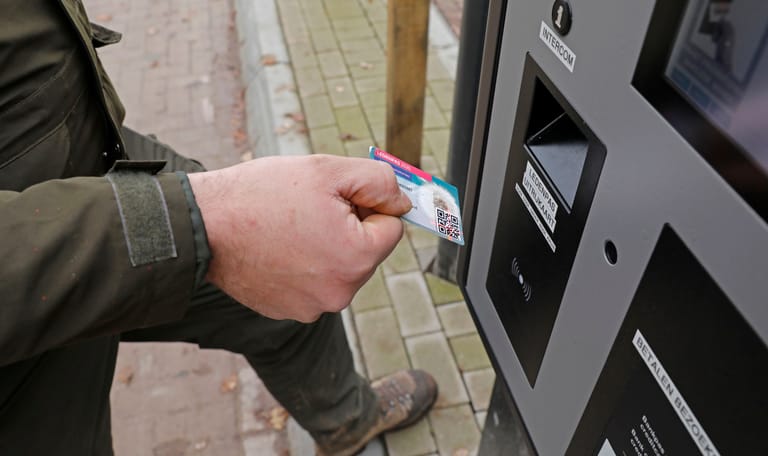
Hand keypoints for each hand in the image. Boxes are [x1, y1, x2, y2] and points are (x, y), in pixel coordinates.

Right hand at [188, 154, 410, 321]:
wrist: (203, 225)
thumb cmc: (263, 194)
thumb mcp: (329, 170)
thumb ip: (380, 183)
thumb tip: (403, 203)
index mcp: (357, 258)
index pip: (391, 227)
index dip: (367, 205)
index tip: (336, 198)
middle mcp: (340, 293)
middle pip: (366, 251)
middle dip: (348, 228)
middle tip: (308, 210)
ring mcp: (313, 307)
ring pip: (339, 267)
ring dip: (325, 247)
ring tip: (288, 228)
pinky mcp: (289, 312)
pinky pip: (313, 283)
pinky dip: (302, 266)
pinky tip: (277, 248)